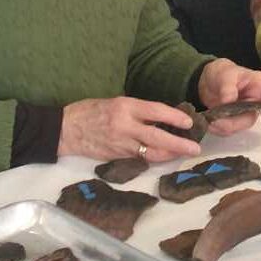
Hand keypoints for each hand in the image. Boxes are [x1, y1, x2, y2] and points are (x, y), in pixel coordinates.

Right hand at [57, 96, 201, 164]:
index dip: (175, 117)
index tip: (189, 122)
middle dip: (179, 144)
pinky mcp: (117, 158)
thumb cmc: (90, 110)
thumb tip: (160, 116)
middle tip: (194, 148)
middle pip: (158, 138)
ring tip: (182, 154)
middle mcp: (125, 126)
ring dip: (169, 155)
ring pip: (151, 153)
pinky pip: (140, 159)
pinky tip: (163, 158)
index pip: (156, 111)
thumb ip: (136, 110)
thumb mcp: (115, 101)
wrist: (66, 130)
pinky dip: (153, 159)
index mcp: (125, 107)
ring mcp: (121, 145)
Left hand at [197, 58, 260, 132]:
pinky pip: (230, 130)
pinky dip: (218, 129)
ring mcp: (245, 111)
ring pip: (240, 127)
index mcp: (259, 85)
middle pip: (252, 118)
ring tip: (210, 121)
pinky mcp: (234, 119)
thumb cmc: (222, 72)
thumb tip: (228, 101)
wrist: (209, 79)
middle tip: (216, 121)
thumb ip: (228, 87)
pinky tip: (210, 123)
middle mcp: (255, 100)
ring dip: (224, 127)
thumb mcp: (225, 74)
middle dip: (234, 122)